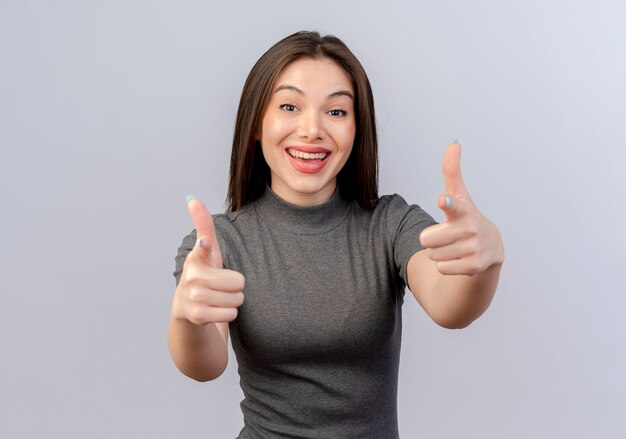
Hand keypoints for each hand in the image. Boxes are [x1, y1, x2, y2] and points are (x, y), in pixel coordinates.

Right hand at [172, 197, 244, 324]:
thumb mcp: (206, 249)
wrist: (187, 306)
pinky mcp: (198, 315)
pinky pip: (232, 314)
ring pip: (237, 299)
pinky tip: (216, 309)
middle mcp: (192, 276)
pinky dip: (229, 313)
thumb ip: (203, 224)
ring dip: (233, 300)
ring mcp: (194, 297)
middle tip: (222, 285)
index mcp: (196, 257)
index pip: (203, 247)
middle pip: (239, 282)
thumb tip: (191, 197)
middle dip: (236, 286)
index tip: (205, 242)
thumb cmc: (203, 272)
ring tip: (219, 297)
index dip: (205, 245)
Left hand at [419, 141, 503, 274]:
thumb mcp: (459, 195)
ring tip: (454, 246)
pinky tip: (459, 259)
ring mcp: (473, 249)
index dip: (446, 202)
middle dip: (431, 240)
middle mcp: (470, 229)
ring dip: (438, 253)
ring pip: (433, 255)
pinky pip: (441, 268)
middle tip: (446, 236)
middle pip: (427, 239)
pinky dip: (445, 265)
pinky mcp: (474, 266)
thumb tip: (455, 141)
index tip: (442, 200)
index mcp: (463, 210)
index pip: (452, 205)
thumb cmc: (466, 217)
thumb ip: (452, 170)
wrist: (490, 249)